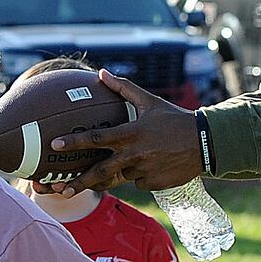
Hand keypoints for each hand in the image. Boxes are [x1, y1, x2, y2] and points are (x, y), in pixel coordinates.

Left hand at [52, 70, 204, 192]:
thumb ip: (124, 89)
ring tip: (86, 183)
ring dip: (109, 177)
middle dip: (78, 181)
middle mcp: (135, 155)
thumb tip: (102, 73)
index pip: (97, 139)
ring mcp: (144, 172)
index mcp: (131, 133)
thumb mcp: (150, 101)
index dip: (75, 142)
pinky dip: (136, 176)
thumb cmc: (174, 120)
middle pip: (100, 172)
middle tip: (59, 188)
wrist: (205, 143)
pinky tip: (150, 166)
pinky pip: (136, 182)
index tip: (56, 145)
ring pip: (119, 177)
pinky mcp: (153, 184)